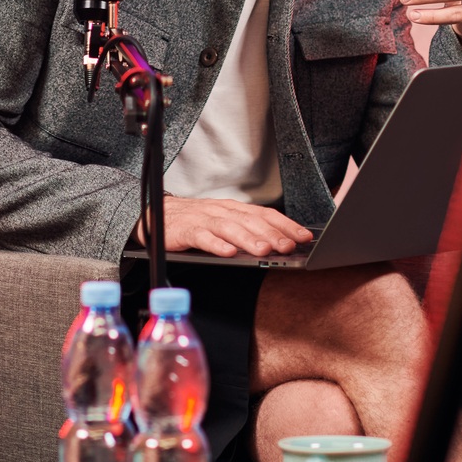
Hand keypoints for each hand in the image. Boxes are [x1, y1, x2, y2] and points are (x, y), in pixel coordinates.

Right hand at [149, 196, 314, 258]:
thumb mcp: (224, 223)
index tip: (304, 236)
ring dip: (248, 239)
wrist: (157, 215)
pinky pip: (202, 237)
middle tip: (289, 246)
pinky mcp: (186, 230)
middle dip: (272, 234)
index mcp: (234, 209)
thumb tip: (277, 244)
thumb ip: (246, 231)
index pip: (265, 214)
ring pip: (230, 228)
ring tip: (264, 251)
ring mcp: (204, 219)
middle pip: (251, 221)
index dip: (285, 224)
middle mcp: (222, 211)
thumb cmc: (195, 221)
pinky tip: (228, 252)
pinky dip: (216, 244)